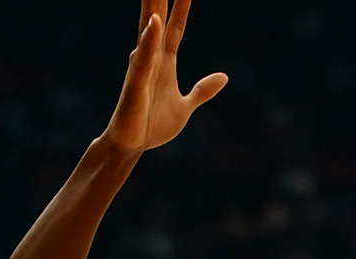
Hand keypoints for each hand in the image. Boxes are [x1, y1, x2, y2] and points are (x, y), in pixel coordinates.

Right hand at [102, 0, 227, 153]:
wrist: (132, 147)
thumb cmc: (152, 125)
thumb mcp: (185, 106)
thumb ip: (202, 91)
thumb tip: (224, 77)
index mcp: (165, 60)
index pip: (176, 24)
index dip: (182, 3)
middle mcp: (152, 58)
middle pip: (158, 17)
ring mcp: (142, 68)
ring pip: (149, 30)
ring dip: (153, 6)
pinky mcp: (135, 84)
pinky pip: (144, 58)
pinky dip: (149, 41)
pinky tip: (154, 23)